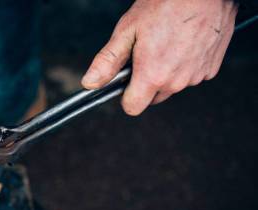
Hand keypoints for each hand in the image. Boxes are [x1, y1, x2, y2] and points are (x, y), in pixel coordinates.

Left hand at [81, 0, 237, 115]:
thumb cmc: (166, 3)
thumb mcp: (128, 30)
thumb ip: (107, 61)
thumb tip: (89, 83)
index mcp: (153, 76)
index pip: (132, 107)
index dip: (125, 94)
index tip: (126, 78)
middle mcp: (176, 81)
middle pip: (152, 97)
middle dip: (146, 82)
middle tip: (147, 52)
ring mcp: (196, 76)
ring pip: (172, 86)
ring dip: (166, 73)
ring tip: (166, 43)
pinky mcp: (211, 68)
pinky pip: (191, 75)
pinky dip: (186, 65)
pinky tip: (184, 42)